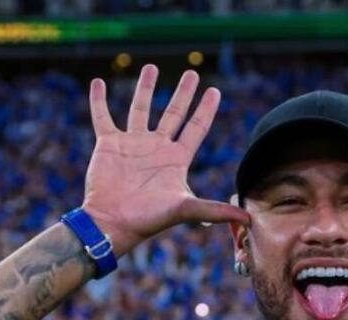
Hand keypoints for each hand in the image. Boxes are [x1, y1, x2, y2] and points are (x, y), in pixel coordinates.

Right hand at [82, 65, 249, 254]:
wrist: (114, 223)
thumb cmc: (149, 218)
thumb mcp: (186, 209)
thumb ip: (216, 210)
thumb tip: (249, 220)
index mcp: (176, 159)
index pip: (196, 127)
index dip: (206, 109)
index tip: (215, 91)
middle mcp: (156, 148)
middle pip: (173, 113)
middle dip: (184, 94)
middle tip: (192, 73)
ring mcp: (133, 144)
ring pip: (139, 109)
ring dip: (145, 88)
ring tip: (152, 68)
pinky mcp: (109, 145)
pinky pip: (102, 117)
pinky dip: (99, 101)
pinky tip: (98, 83)